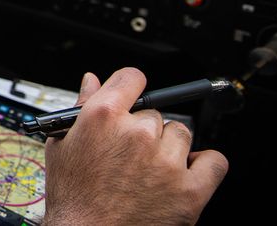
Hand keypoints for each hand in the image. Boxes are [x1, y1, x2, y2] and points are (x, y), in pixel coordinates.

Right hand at [43, 68, 227, 224]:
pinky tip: (185, 173)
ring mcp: (166, 162)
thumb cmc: (73, 198)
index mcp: (103, 117)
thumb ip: (81, 108)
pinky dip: (204, 165)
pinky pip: (214, 162)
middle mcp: (138, 134)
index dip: (131, 86)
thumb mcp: (62, 147)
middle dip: (144, 131)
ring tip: (150, 171)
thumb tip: (92, 82)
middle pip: (155, 113)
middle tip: (130, 155)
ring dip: (169, 148)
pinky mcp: (190, 191)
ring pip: (181, 134)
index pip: (131, 78)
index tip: (133, 96)